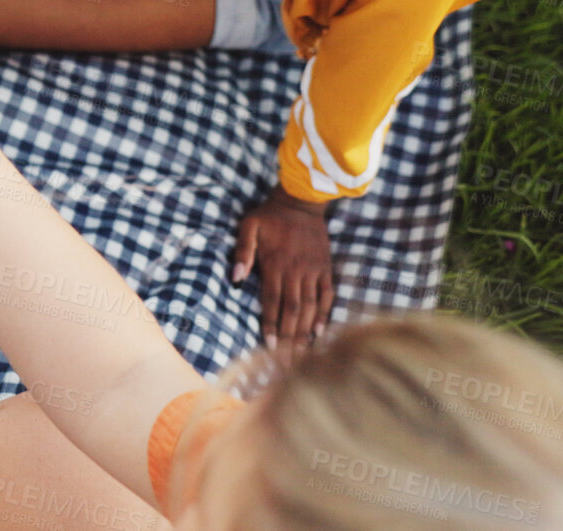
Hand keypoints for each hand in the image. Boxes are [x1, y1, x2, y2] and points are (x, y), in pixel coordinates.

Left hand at [231, 188, 334, 357]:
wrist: (300, 202)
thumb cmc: (270, 216)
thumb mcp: (248, 227)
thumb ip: (242, 252)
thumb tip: (235, 278)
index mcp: (275, 265)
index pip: (273, 301)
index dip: (271, 324)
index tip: (268, 345)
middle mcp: (296, 272)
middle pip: (292, 310)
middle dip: (288, 336)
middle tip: (285, 360)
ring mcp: (313, 271)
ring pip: (310, 307)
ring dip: (305, 330)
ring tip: (302, 353)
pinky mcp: (325, 269)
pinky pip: (327, 295)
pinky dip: (324, 314)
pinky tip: (319, 332)